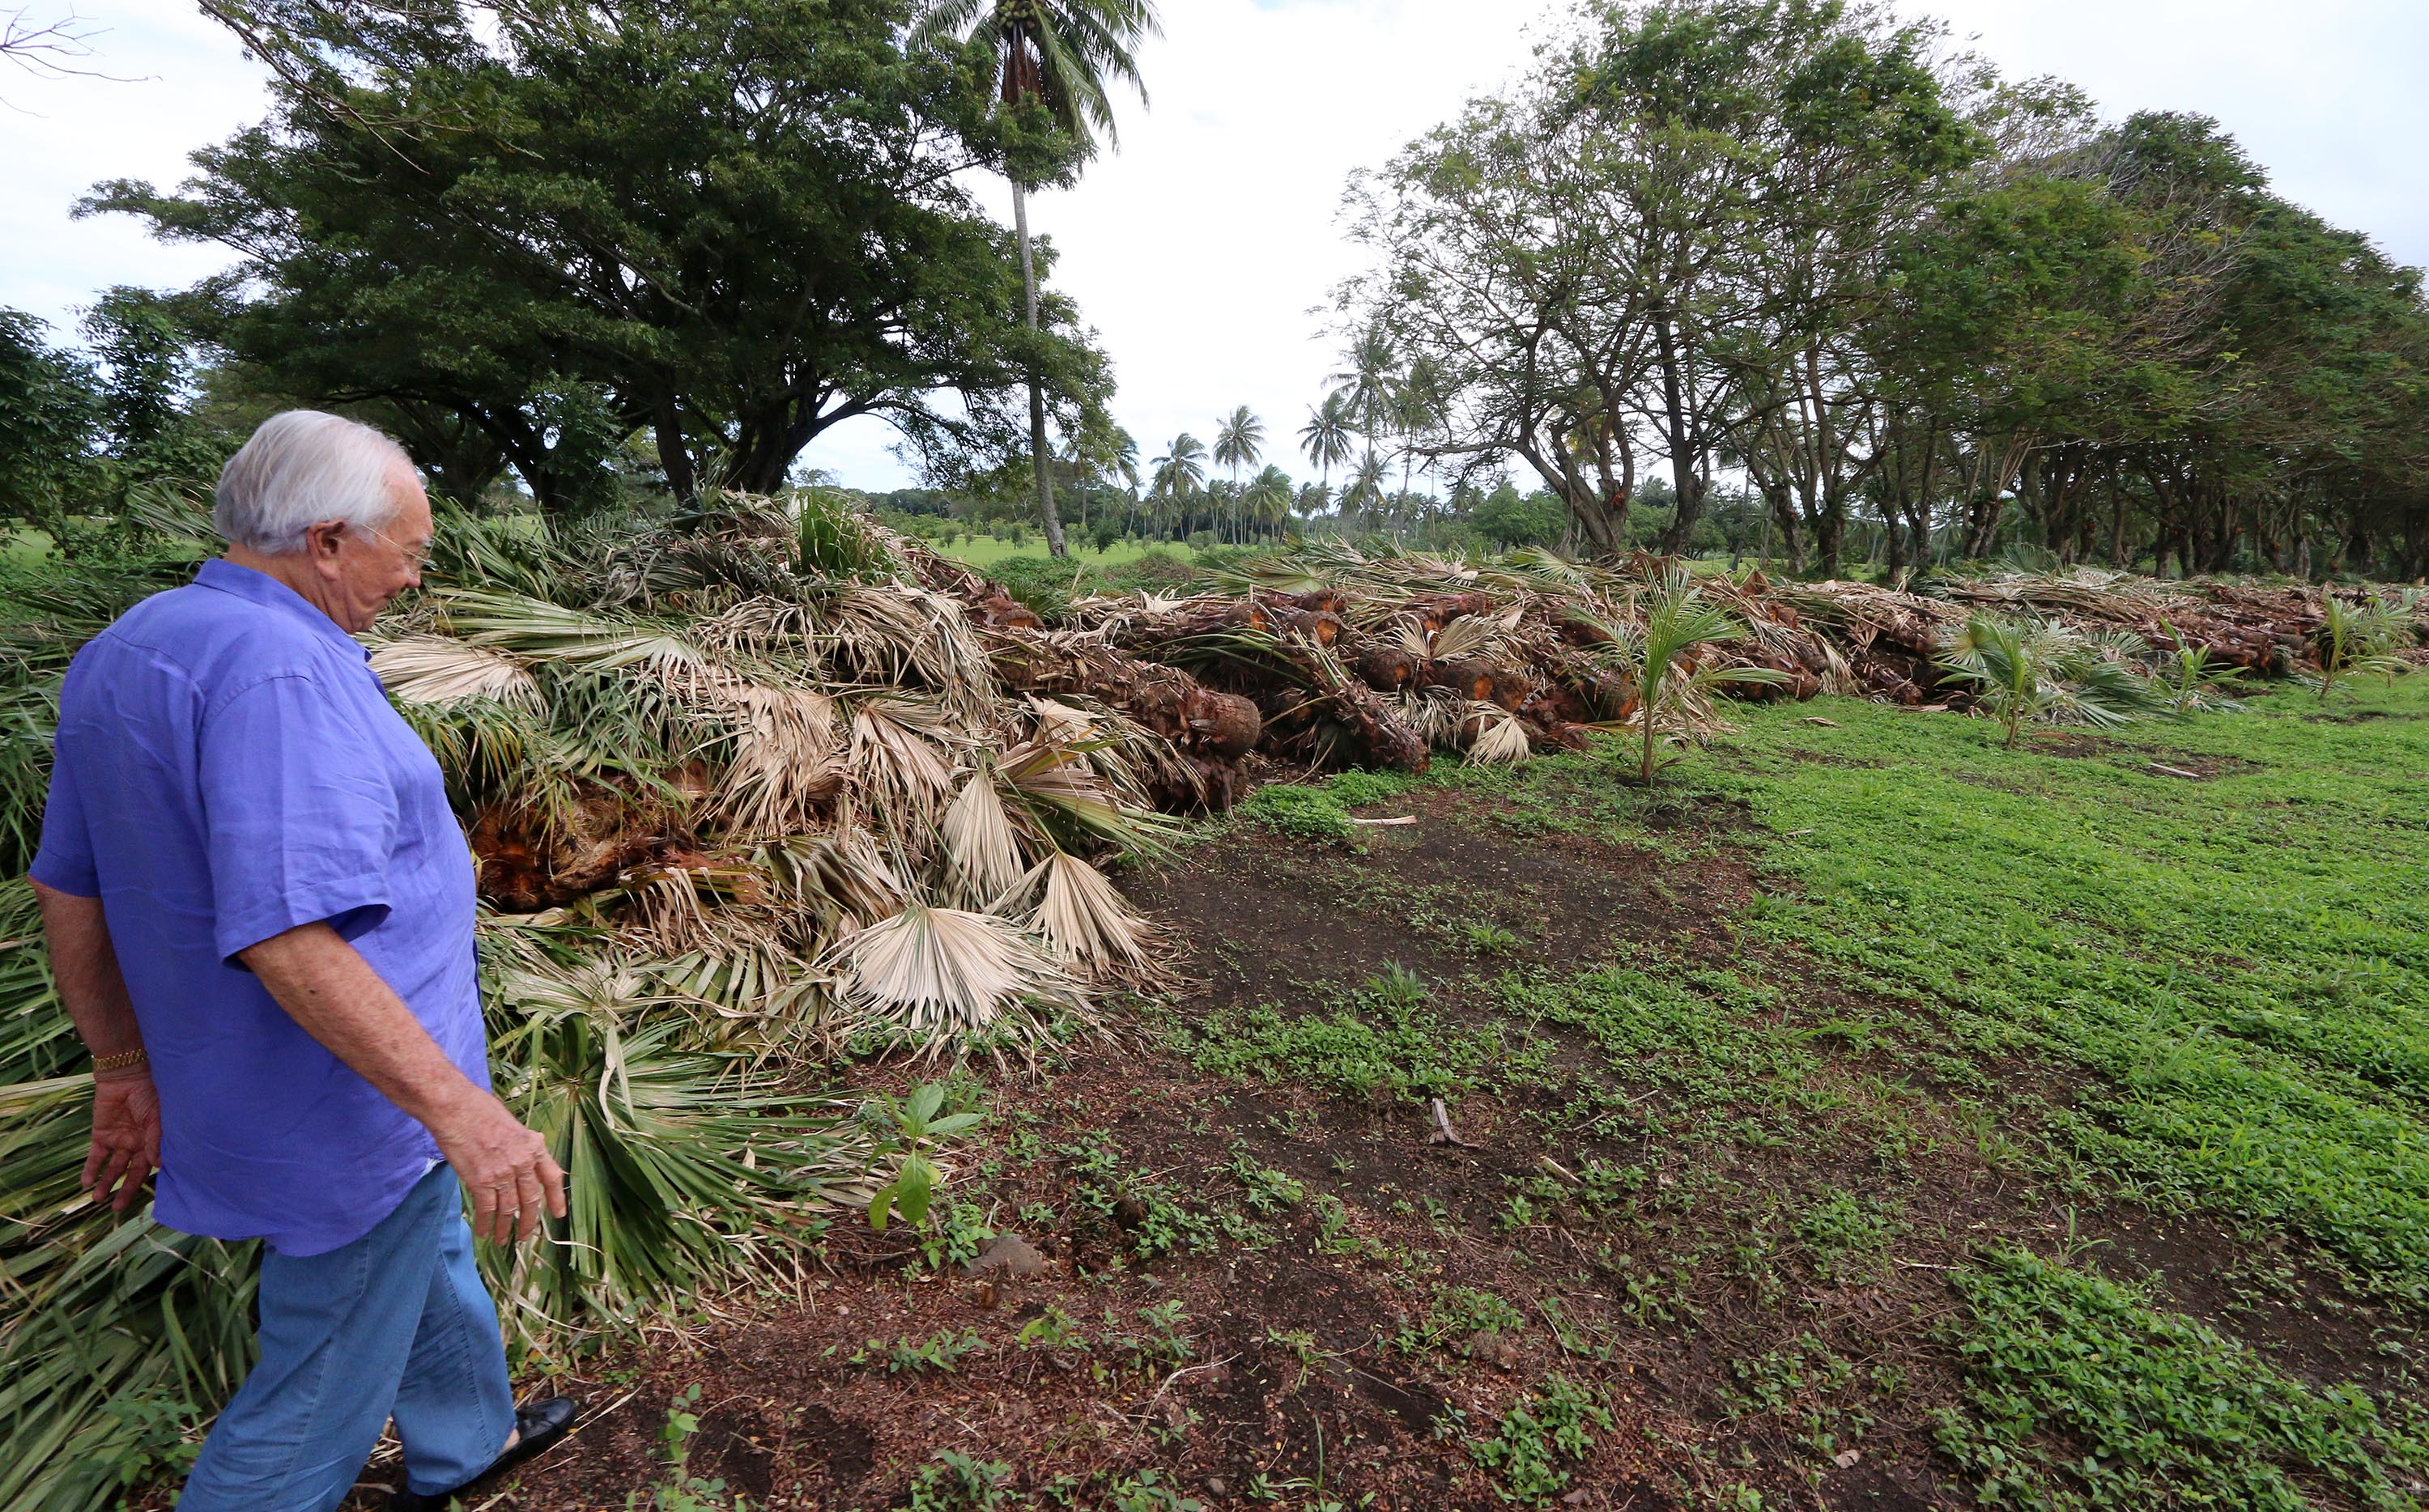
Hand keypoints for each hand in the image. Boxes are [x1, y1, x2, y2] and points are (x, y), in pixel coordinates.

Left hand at [85, 1072, 161, 1213]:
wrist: (126, 1075)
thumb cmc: (150, 1094)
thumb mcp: (157, 1118)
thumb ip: (156, 1141)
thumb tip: (158, 1165)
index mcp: (153, 1142)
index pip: (149, 1167)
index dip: (146, 1183)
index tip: (144, 1200)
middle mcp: (137, 1144)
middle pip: (130, 1172)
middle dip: (124, 1190)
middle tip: (116, 1209)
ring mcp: (119, 1140)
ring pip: (112, 1167)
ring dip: (105, 1183)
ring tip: (97, 1199)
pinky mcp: (101, 1135)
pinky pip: (96, 1156)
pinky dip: (91, 1168)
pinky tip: (86, 1182)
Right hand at [430, 1091, 566, 1244]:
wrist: (456, 1109)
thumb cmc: (480, 1110)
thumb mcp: (513, 1124)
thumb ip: (522, 1145)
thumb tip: (527, 1156)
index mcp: (533, 1146)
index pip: (553, 1177)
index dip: (557, 1198)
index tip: (559, 1214)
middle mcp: (522, 1162)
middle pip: (531, 1200)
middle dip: (528, 1222)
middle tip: (525, 1236)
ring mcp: (502, 1173)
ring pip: (508, 1209)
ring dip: (504, 1228)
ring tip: (502, 1240)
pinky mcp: (481, 1181)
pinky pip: (487, 1209)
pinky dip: (485, 1224)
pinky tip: (483, 1232)